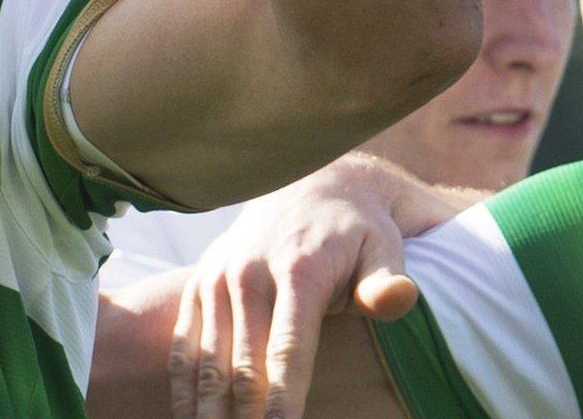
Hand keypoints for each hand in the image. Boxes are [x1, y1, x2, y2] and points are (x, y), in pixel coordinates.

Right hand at [168, 154, 477, 418]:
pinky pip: (184, 340)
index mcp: (296, 271)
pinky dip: (183, 382)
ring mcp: (217, 278)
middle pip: (241, 363)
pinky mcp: (199, 283)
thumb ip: (386, 282)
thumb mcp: (383, 250)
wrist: (311, 187)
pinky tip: (188, 415)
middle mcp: (247, 274)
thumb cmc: (356, 233)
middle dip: (242, 415)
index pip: (287, 351)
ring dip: (205, 407)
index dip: (282, 401)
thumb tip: (399, 297)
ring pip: (205, 357)